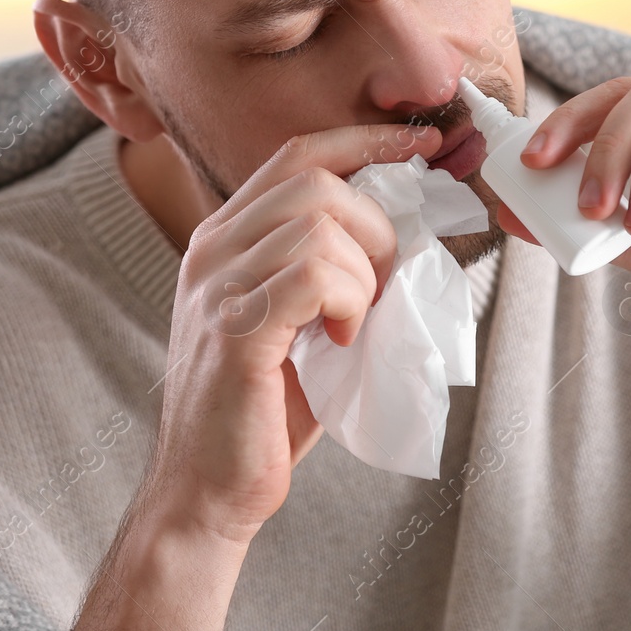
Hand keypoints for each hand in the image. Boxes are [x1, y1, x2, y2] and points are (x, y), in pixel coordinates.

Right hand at [150, 123, 442, 545]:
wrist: (208, 490)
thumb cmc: (264, 410)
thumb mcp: (299, 318)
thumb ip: (330, 267)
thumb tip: (405, 230)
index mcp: (226, 237)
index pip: (298, 154)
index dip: (365, 140)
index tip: (422, 143)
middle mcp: (212, 248)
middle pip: (316, 180)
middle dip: (375, 226)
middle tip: (383, 286)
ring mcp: (216, 286)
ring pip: (320, 226)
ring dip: (364, 275)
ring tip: (355, 323)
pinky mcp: (234, 330)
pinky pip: (315, 276)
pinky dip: (349, 303)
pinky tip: (343, 340)